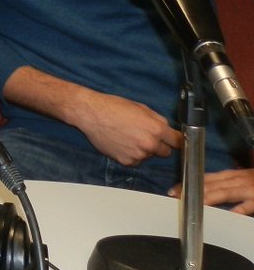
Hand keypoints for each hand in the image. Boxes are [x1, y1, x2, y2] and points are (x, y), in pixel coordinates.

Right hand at [67, 89, 183, 164]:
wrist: (91, 114)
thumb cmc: (113, 107)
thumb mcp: (140, 107)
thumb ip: (157, 119)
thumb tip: (166, 128)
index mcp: (156, 129)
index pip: (178, 141)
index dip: (176, 140)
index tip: (175, 141)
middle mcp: (149, 144)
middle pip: (165, 152)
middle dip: (159, 145)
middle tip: (144, 135)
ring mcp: (138, 155)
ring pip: (148, 156)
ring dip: (143, 149)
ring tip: (127, 136)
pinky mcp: (126, 161)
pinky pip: (135, 160)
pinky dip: (131, 154)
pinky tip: (121, 142)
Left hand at [170, 168, 253, 215]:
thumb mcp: (244, 178)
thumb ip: (228, 181)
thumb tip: (210, 185)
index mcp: (233, 175)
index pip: (206, 178)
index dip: (189, 182)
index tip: (173, 190)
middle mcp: (238, 179)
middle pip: (211, 184)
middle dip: (192, 190)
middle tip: (176, 198)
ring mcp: (249, 189)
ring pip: (225, 192)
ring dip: (208, 198)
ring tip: (193, 204)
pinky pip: (248, 204)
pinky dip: (238, 209)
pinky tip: (228, 214)